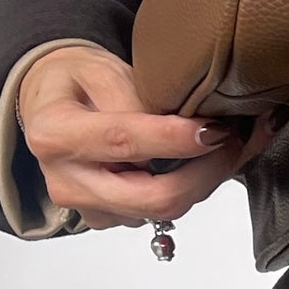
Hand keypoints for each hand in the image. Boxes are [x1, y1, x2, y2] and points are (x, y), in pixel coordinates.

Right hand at [17, 44, 271, 231]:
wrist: (51, 107)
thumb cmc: (75, 83)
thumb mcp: (100, 68)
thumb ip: (136, 98)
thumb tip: (184, 128)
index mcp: (56, 135)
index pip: (124, 144)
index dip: (176, 140)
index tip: (215, 129)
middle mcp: (68, 182)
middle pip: (153, 198)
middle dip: (206, 174)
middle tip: (237, 140)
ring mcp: (89, 209)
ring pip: (164, 212)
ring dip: (206, 182)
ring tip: (233, 146)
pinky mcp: (109, 220)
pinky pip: (159, 214)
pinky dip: (191, 190)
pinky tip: (208, 163)